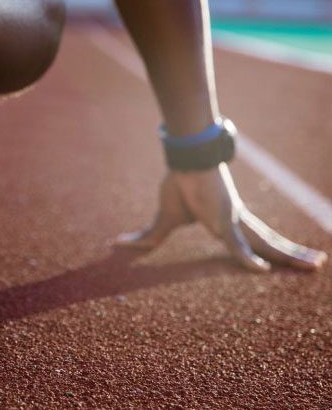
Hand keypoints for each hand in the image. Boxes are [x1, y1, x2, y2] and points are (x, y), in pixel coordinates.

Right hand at [117, 165, 327, 271]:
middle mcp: (238, 221)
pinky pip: (235, 244)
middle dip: (293, 255)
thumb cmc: (178, 183)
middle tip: (317, 265)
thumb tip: (117, 244)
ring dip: (290, 256)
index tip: (287, 259)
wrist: (182, 158)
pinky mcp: (222, 219)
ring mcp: (233, 220)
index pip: (255, 241)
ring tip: (317, 265)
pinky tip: (261, 270)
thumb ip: (148, 238)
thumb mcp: (163, 219)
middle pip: (271, 242)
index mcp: (228, 221)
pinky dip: (246, 258)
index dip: (271, 251)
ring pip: (266, 244)